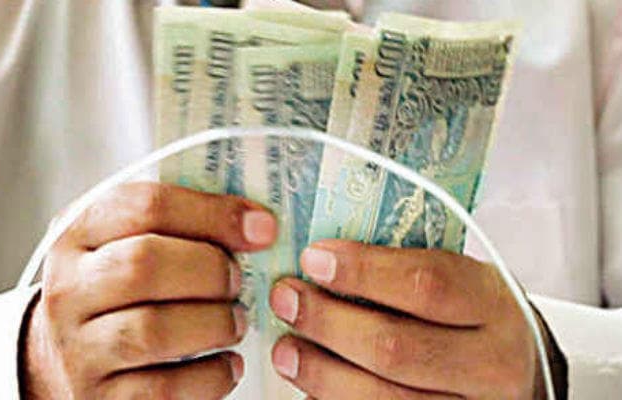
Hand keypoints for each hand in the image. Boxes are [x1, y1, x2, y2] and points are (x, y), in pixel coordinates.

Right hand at [22, 183, 276, 398]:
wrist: (78, 355)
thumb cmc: (125, 287)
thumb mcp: (137, 240)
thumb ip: (184, 221)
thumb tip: (258, 222)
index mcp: (79, 232)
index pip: (145, 206)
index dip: (213, 214)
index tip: (263, 227)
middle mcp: (68, 288)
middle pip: (145, 264)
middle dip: (211, 270)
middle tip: (239, 280)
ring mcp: (78, 348)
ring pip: (154, 330)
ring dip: (215, 323)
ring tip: (236, 321)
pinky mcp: (101, 398)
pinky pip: (164, 389)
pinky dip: (211, 376)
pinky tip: (228, 363)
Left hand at [269, 240, 538, 398]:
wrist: (517, 370)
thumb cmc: (471, 317)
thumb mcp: (459, 282)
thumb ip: (404, 272)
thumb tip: (321, 263)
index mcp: (493, 304)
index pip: (426, 283)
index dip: (363, 271)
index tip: (314, 259)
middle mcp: (492, 363)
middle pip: (396, 348)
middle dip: (328, 322)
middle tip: (286, 299)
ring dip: (322, 374)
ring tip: (286, 350)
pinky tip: (312, 385)